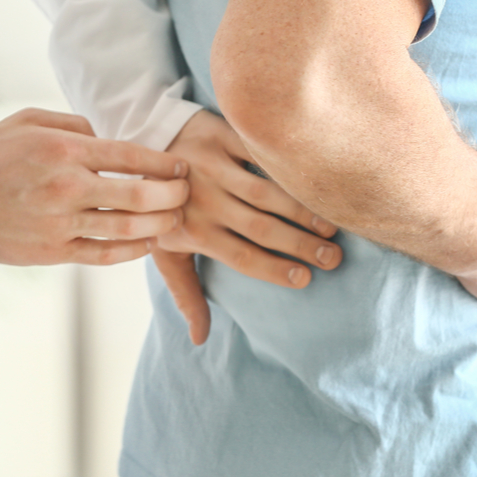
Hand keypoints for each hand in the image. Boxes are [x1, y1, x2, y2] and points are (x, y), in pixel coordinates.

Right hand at [0, 108, 187, 265]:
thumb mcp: (29, 121)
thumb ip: (75, 124)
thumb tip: (108, 136)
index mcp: (64, 151)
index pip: (131, 156)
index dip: (164, 163)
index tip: (180, 166)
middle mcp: (68, 187)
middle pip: (139, 195)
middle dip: (172, 195)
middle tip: (186, 193)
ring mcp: (62, 223)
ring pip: (128, 228)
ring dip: (160, 225)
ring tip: (174, 219)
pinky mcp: (55, 252)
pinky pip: (105, 254)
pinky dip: (133, 250)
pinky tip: (147, 242)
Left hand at [150, 110, 341, 344]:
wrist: (143, 144)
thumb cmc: (163, 208)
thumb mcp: (165, 253)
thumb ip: (186, 293)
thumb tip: (199, 340)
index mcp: (193, 231)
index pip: (241, 257)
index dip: (274, 270)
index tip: (305, 280)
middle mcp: (203, 201)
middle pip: (259, 228)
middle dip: (300, 245)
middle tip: (333, 258)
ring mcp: (213, 166)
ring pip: (264, 192)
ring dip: (301, 210)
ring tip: (331, 226)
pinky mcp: (221, 135)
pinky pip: (259, 153)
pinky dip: (286, 168)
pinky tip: (314, 183)